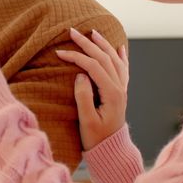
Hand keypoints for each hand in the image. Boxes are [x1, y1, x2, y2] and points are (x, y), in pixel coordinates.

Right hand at [56, 29, 128, 150]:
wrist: (112, 151)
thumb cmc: (96, 139)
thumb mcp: (86, 121)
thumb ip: (84, 97)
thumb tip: (80, 75)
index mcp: (111, 93)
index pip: (93, 67)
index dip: (76, 57)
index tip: (59, 52)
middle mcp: (119, 88)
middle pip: (104, 58)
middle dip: (88, 43)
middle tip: (72, 31)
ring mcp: (122, 89)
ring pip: (115, 60)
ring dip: (103, 44)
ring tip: (93, 32)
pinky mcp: (121, 93)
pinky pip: (123, 69)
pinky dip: (121, 56)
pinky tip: (119, 48)